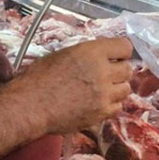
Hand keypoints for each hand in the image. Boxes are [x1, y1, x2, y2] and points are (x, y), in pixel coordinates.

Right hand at [10, 37, 134, 134]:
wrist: (29, 106)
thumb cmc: (38, 78)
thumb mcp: (63, 55)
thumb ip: (87, 54)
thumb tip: (101, 57)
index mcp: (92, 52)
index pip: (125, 46)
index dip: (120, 52)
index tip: (115, 56)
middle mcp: (102, 71)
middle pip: (128, 69)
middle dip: (119, 71)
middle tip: (107, 75)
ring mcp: (104, 94)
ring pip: (126, 89)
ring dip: (117, 88)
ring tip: (102, 90)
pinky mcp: (101, 113)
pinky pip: (117, 107)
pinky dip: (111, 105)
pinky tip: (98, 103)